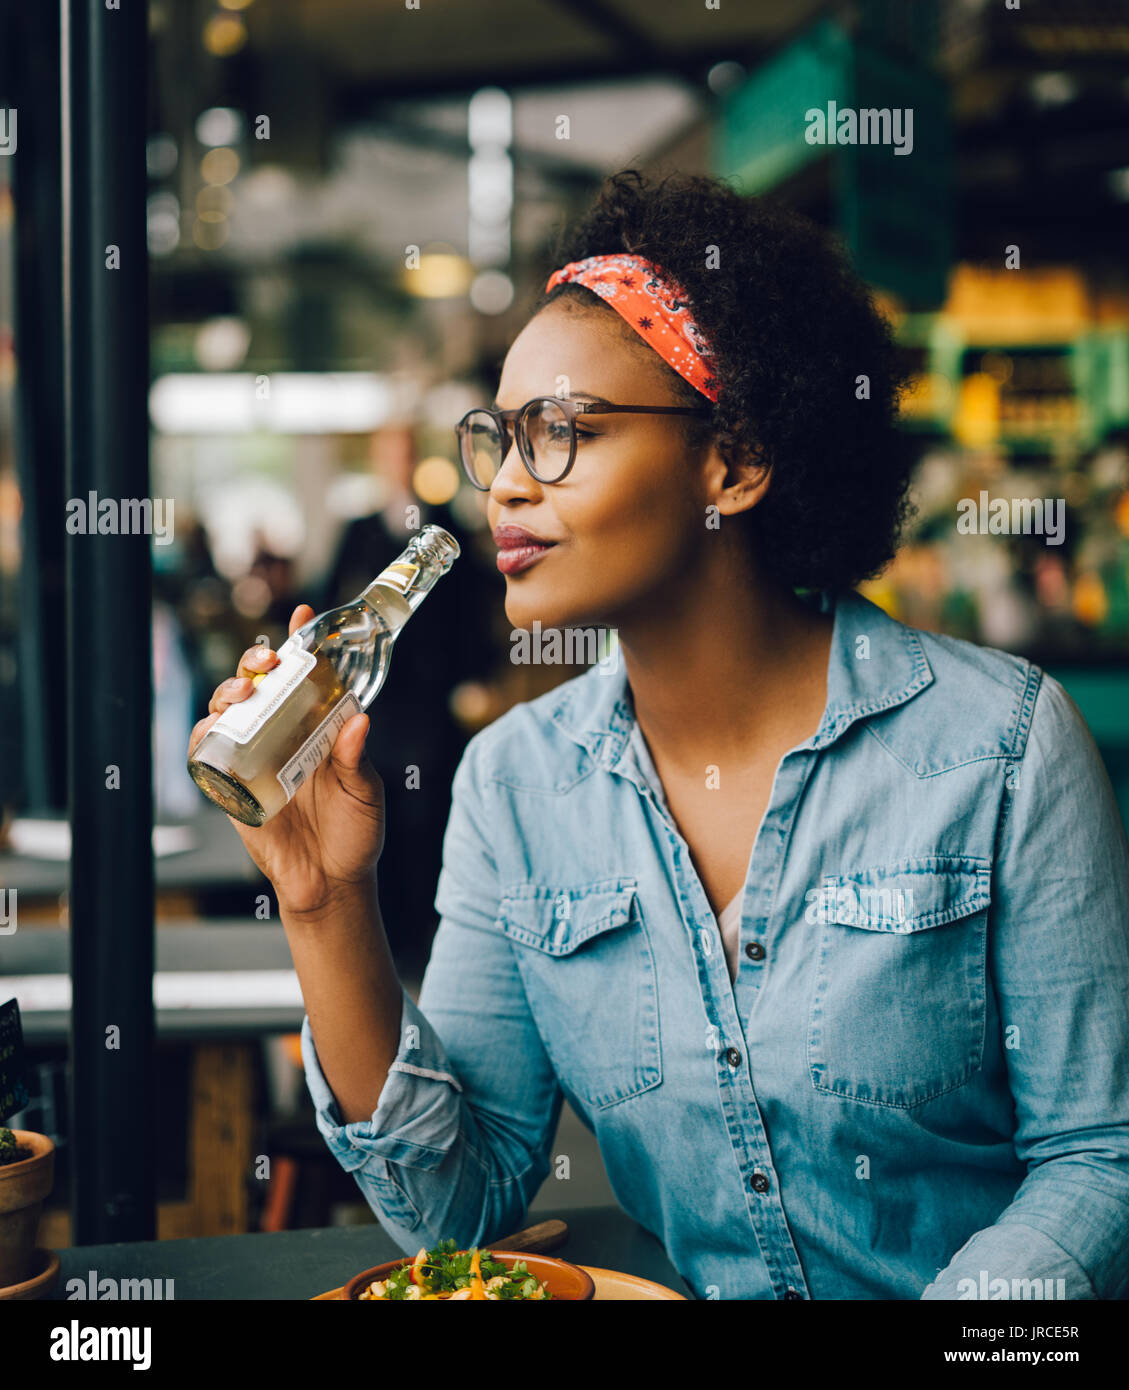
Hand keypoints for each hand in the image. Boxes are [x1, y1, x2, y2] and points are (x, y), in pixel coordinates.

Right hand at [188, 604, 385, 915]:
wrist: (329, 884)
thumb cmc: (355, 835)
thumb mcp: (364, 793)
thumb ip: (357, 759)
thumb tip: (358, 719)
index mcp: (320, 730)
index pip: (308, 679)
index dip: (301, 645)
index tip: (301, 614)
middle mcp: (285, 737)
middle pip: (260, 686)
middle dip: (256, 663)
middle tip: (266, 663)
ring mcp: (256, 759)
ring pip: (230, 711)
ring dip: (228, 691)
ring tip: (242, 692)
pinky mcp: (232, 786)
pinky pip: (209, 754)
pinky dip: (204, 736)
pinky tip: (212, 727)